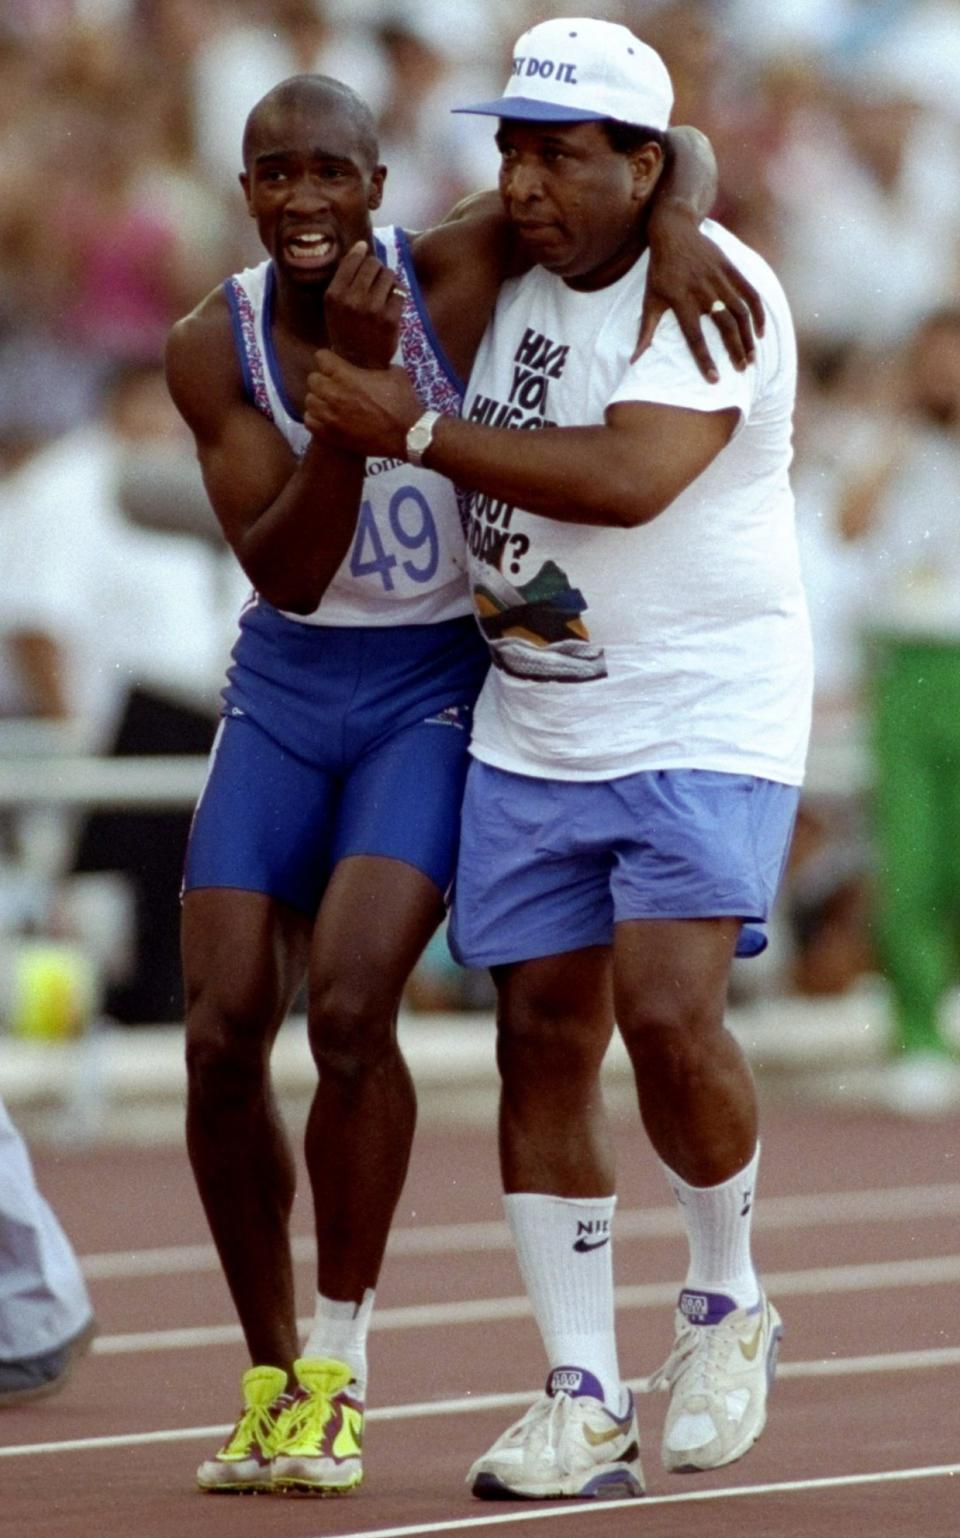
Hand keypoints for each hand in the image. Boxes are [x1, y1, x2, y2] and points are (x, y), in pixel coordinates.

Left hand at [304, 352, 423, 456]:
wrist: (408, 435)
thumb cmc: (403, 403)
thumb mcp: (394, 374)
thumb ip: (376, 367)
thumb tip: (371, 366)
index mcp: (347, 375)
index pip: (320, 358)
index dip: (328, 360)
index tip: (335, 365)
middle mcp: (334, 394)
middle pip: (312, 380)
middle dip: (323, 380)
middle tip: (333, 385)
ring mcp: (330, 416)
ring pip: (309, 401)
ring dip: (318, 400)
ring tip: (329, 403)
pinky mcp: (331, 435)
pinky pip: (309, 422)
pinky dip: (316, 419)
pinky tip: (327, 419)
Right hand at [324, 241, 405, 368]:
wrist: (358, 364)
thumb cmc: (345, 330)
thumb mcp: (334, 306)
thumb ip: (343, 279)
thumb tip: (360, 247)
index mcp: (335, 295)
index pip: (352, 260)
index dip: (361, 252)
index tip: (364, 250)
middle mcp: (352, 300)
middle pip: (373, 264)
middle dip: (376, 268)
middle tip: (376, 279)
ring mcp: (373, 309)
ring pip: (389, 275)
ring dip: (389, 280)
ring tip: (384, 291)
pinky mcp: (391, 318)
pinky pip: (400, 291)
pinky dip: (398, 293)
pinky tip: (392, 302)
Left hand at [635, 204, 764, 379]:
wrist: (674, 230)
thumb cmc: (660, 270)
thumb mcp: (649, 299)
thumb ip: (645, 332)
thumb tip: (634, 361)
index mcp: (681, 301)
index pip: (695, 337)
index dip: (705, 359)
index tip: (714, 379)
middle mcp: (702, 291)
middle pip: (724, 326)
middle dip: (735, 350)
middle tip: (742, 369)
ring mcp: (719, 278)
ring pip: (740, 312)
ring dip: (748, 337)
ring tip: (751, 357)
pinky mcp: (731, 268)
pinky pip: (750, 293)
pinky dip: (758, 312)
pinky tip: (760, 331)